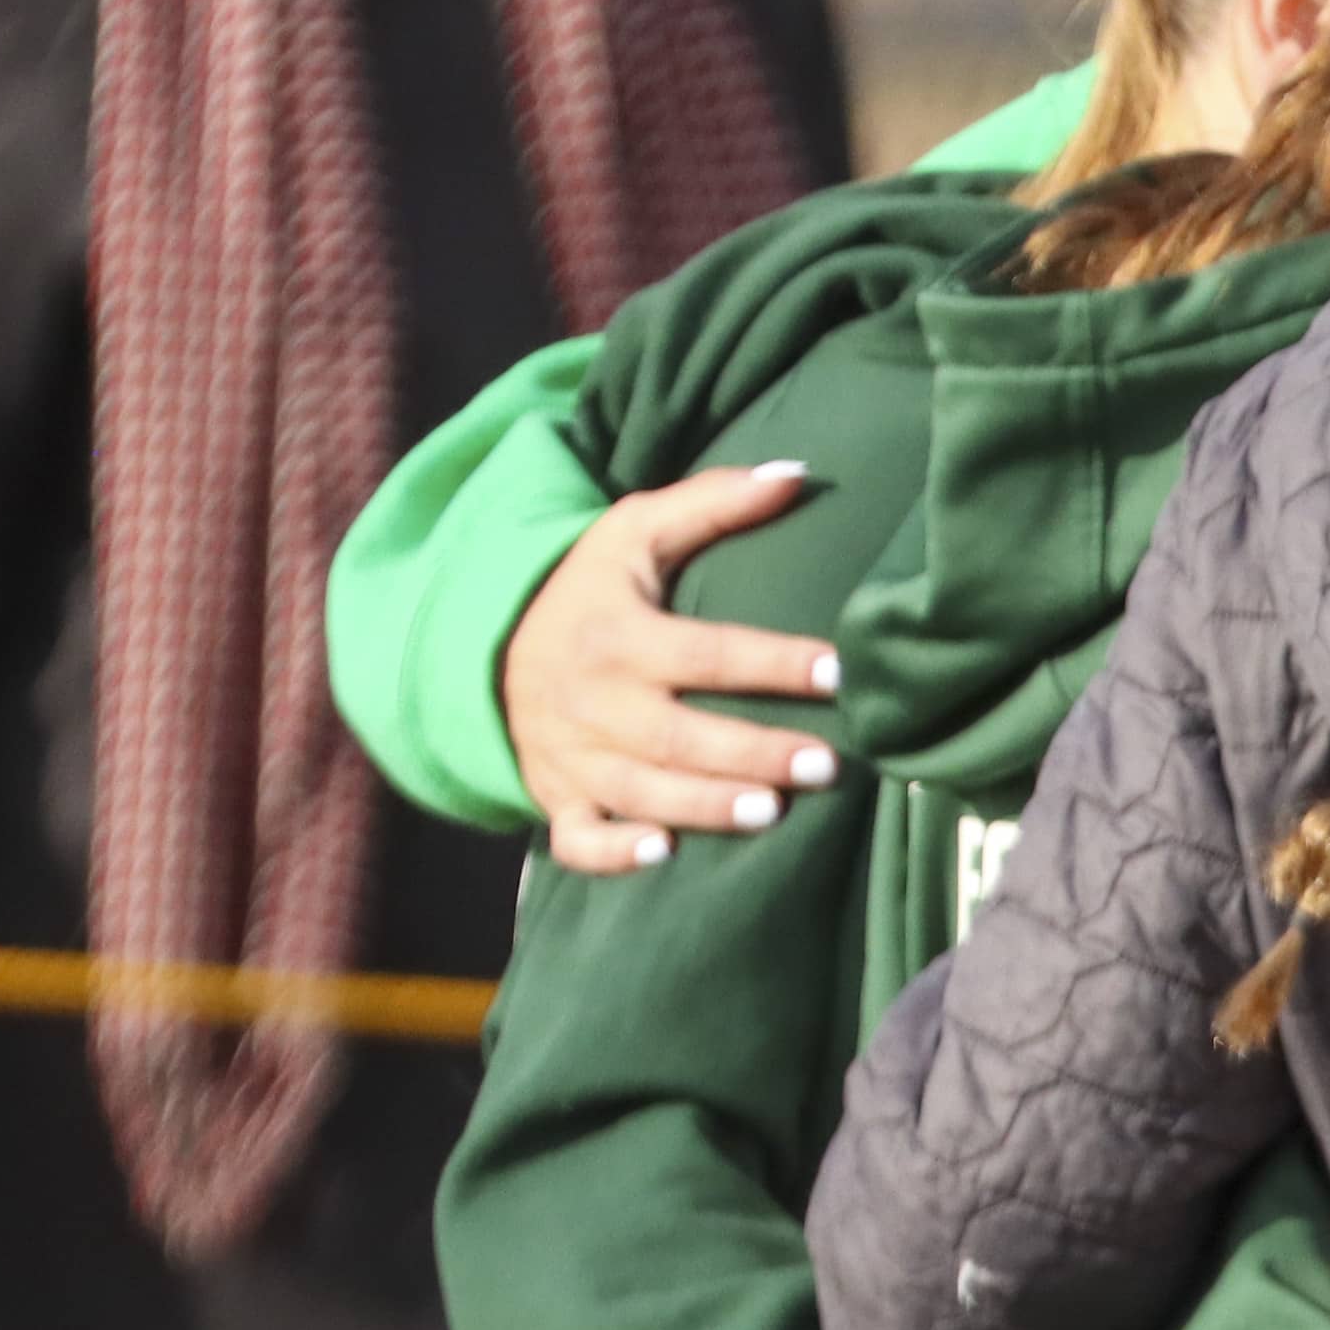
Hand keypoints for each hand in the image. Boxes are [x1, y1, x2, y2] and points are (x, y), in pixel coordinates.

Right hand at [511, 467, 842, 878]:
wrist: (489, 644)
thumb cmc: (590, 587)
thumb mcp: (637, 530)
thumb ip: (716, 501)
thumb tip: (800, 474)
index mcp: (618, 633)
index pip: (708, 652)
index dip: (774, 662)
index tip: (840, 671)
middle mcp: (593, 700)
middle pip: (677, 735)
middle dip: (750, 752)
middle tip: (825, 766)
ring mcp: (571, 757)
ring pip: (639, 792)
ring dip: (703, 807)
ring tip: (769, 814)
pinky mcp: (557, 798)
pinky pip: (577, 838)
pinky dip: (613, 853)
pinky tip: (662, 855)